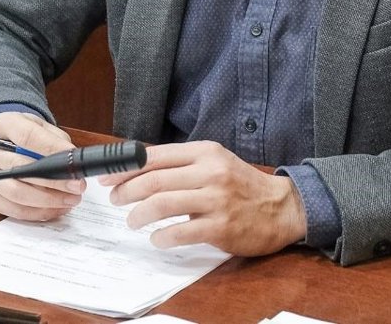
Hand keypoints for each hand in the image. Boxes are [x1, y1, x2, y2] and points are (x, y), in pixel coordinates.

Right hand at [0, 112, 84, 220]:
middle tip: (77, 186)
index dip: (52, 149)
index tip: (72, 159)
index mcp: (3, 124)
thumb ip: (56, 139)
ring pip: (17, 193)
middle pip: (21, 168)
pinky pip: (14, 209)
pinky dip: (38, 212)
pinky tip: (56, 208)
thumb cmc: (27, 135)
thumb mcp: (41, 126)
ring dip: (48, 200)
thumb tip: (72, 159)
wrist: (4, 144)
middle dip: (55, 180)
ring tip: (70, 199)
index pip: (27, 136)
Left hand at [101, 141, 306, 256]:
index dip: (127, 168)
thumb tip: (139, 170)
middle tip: (116, 201)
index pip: (155, 156)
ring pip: (162, 204)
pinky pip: (180, 232)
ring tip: (132, 221)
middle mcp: (210, 172)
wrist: (281, 208)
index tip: (109, 178)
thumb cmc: (241, 186)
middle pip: (154, 180)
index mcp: (205, 152)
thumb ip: (182, 164)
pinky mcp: (221, 226)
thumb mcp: (215, 162)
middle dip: (126, 192)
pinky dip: (162, 237)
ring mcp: (216, 200)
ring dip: (139, 215)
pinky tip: (157, 238)